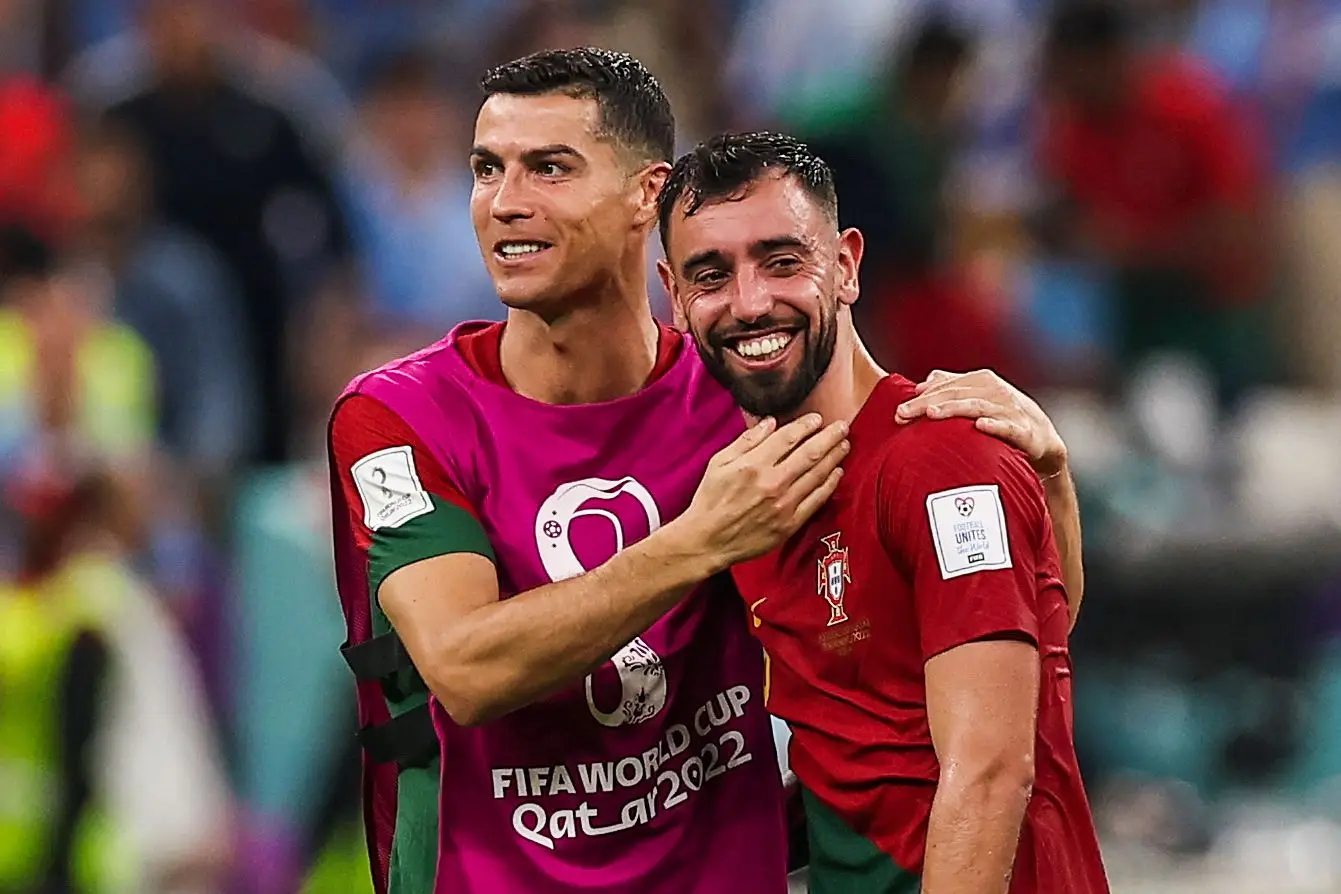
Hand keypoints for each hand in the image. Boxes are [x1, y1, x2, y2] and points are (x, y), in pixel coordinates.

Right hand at [681, 414, 848, 568]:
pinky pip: (817, 500)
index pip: (788, 438)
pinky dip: (830, 484)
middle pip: (810, 453)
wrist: (708, 540)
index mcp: (753, 465)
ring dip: (834, 457)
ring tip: (844, 445)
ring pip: (818, 475)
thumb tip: (770, 422)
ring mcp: (784, 504)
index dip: (806, 425)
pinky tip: (837, 473)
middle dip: (829, 437)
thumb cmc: (710, 500)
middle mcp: (772, 482)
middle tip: (842, 427)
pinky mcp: (790, 524)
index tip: (817, 418)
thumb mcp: (719, 463)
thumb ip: (746, 441)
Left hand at [896, 369, 1067, 476]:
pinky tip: (980, 426)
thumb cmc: (1003, 418)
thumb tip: (923, 383)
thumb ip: (952, 388)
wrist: (1043, 442)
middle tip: (902, 414)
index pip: (946, 386)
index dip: (921, 397)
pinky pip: (1008, 428)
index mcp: (982, 381)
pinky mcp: (1026, 431)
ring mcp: (1011, 409)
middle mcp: (996, 391)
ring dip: (954, 409)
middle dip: (927, 404)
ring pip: (977, 407)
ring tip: (932, 413)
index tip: (898, 410)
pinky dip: (996, 425)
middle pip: (956, 394)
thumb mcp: (977, 400)